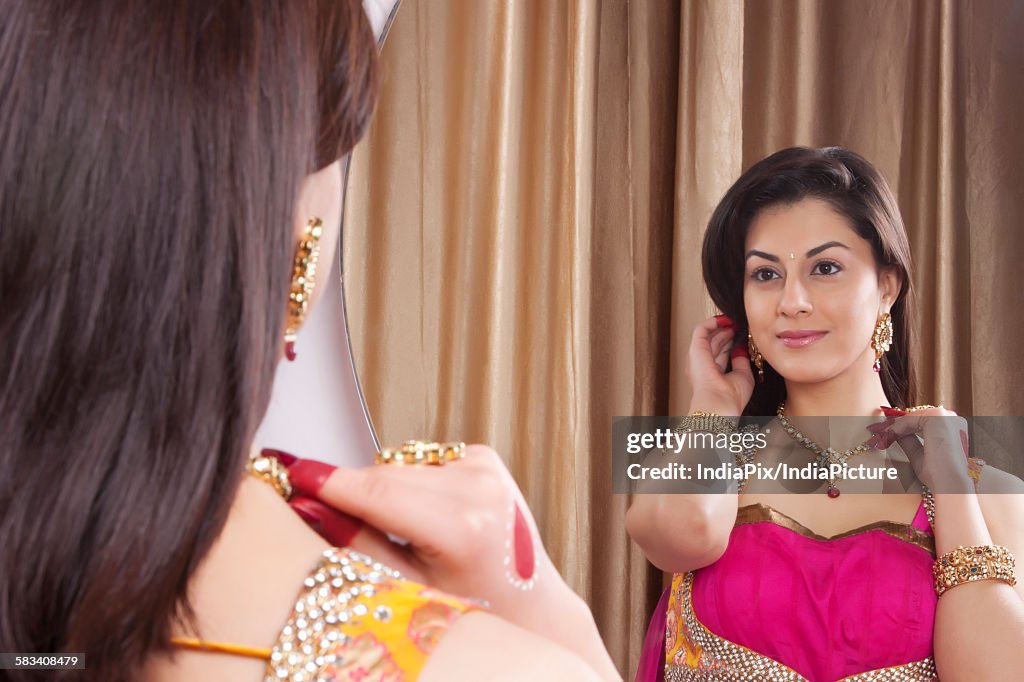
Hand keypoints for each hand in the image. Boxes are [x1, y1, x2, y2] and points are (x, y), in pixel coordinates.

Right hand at [269, 446, 584, 635]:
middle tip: (327, 515)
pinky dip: (412, 485)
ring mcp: (485, 467)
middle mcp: (478, 486)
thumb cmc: (476, 609)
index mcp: (463, 525)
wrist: (530, 606)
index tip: (291, 474)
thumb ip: (355, 542)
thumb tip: (308, 504)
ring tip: (406, 535)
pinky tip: (428, 518)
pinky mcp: (484, 457)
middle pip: (383, 473)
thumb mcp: (406, 588)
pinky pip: (420, 463)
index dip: (327, 482)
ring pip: (399, 465)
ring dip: (386, 489)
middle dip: (351, 491)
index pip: (375, 490)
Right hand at [686, 314, 753, 414]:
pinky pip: (701, 330)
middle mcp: (704, 365)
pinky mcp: (695, 348)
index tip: (743, 335)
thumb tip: (741, 349)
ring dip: (720, 326)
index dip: (732, 342)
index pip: (722, 354)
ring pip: (708, 336)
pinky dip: (712, 322)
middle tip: (741, 325)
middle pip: (715, 343)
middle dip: (727, 333)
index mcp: (713, 375)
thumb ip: (741, 361)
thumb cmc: (731, 396)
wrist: (719, 401)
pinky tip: (724, 319)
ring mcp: (698, 357)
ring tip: (734, 319)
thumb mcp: (743, 376)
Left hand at [871, 407, 974, 492]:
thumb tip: (894, 433)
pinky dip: (895, 429)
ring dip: (891, 428)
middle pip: (914, 418)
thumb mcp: (919, 455)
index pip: (919, 422)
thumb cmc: (938, 475)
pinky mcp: (937, 417)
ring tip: (877, 438)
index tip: (881, 432)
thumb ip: (909, 441)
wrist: (949, 485)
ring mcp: (945, 416)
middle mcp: (951, 418)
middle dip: (892, 426)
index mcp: (951, 427)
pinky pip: (909, 420)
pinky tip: (885, 438)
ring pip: (910, 419)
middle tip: (874, 432)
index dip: (899, 427)